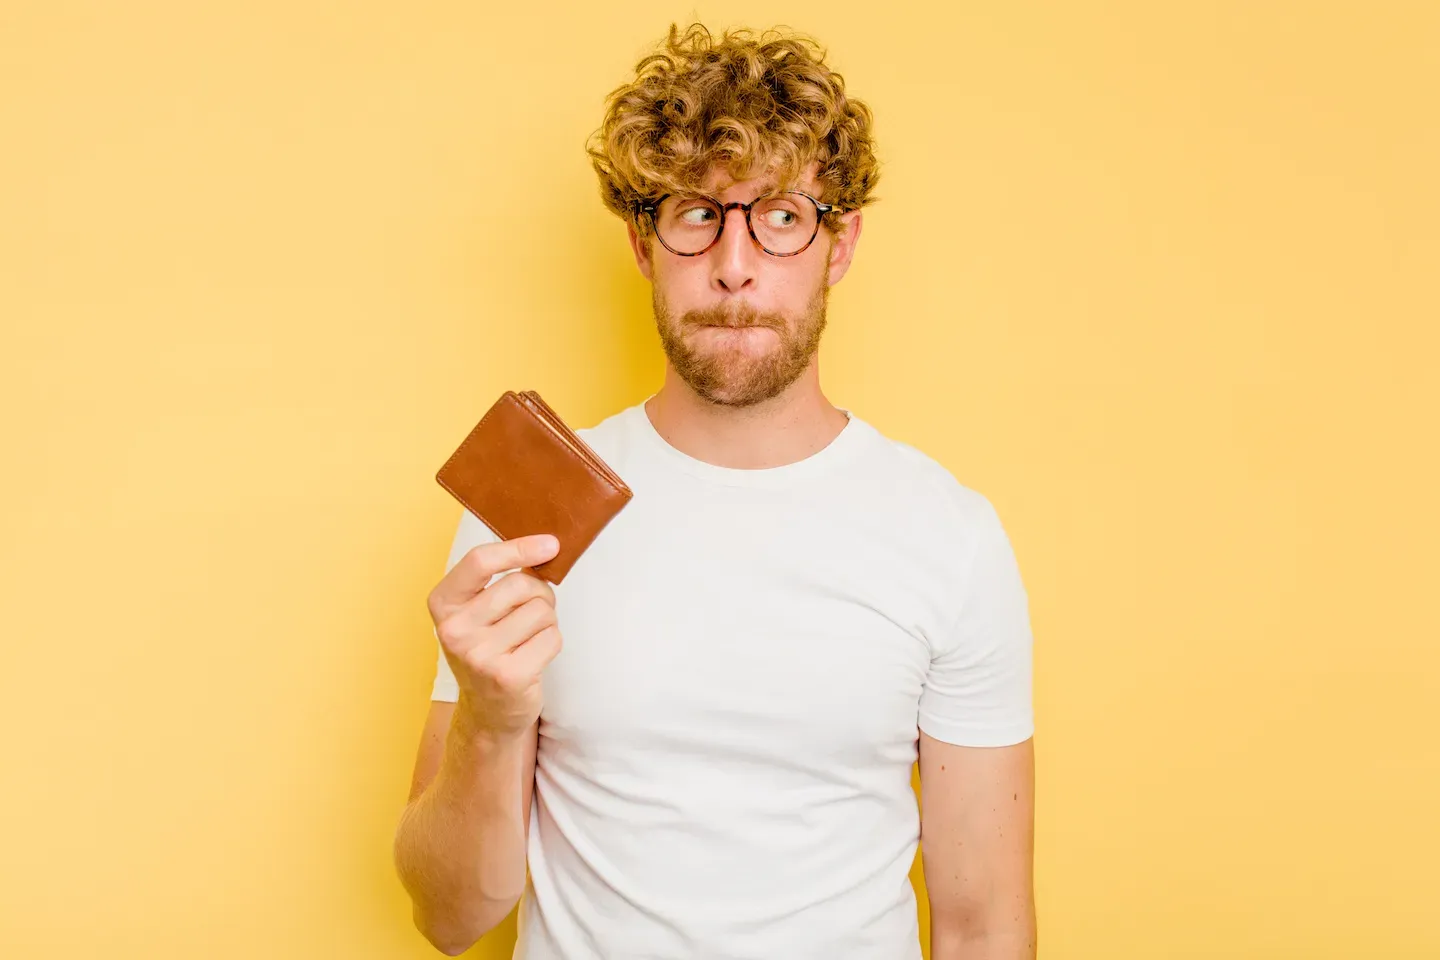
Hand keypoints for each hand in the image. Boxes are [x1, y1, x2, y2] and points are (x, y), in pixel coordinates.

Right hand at [426, 533, 563, 741]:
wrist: (487, 712)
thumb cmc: (489, 650)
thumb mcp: (478, 612)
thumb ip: (500, 579)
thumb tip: (546, 548)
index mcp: (443, 604)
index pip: (480, 560)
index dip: (519, 547)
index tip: (549, 544)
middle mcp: (455, 629)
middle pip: (520, 585)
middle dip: (540, 593)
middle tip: (533, 613)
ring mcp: (479, 655)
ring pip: (541, 610)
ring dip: (546, 621)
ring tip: (528, 638)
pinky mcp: (508, 676)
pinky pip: (552, 637)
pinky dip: (551, 643)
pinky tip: (533, 657)